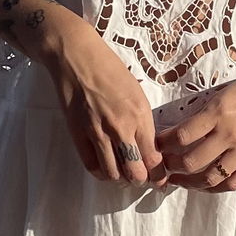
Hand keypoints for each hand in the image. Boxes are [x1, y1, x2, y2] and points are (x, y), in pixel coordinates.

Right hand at [44, 25, 169, 186]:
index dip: (158, 174)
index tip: (159, 179)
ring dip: (120, 178)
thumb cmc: (109, 69)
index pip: (153, 158)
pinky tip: (105, 168)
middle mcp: (121, 127)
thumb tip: (149, 147)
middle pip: (135, 172)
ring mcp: (97, 132)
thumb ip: (143, 122)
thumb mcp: (137, 93)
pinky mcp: (78, 134)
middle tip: (140, 177)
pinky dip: (100, 172)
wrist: (76, 56)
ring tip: (122, 173)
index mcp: (140, 115)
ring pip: (113, 173)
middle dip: (140, 179)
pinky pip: (91, 165)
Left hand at [158, 68, 235, 191]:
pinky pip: (232, 183)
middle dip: (171, 166)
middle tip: (163, 164)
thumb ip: (205, 113)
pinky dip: (214, 187)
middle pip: (190, 161)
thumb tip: (179, 132)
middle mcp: (230, 133)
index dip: (163, 144)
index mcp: (218, 111)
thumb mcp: (226, 92)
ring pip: (208, 177)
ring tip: (179, 179)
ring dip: (188, 181)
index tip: (156, 145)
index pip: (181, 136)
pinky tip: (204, 184)